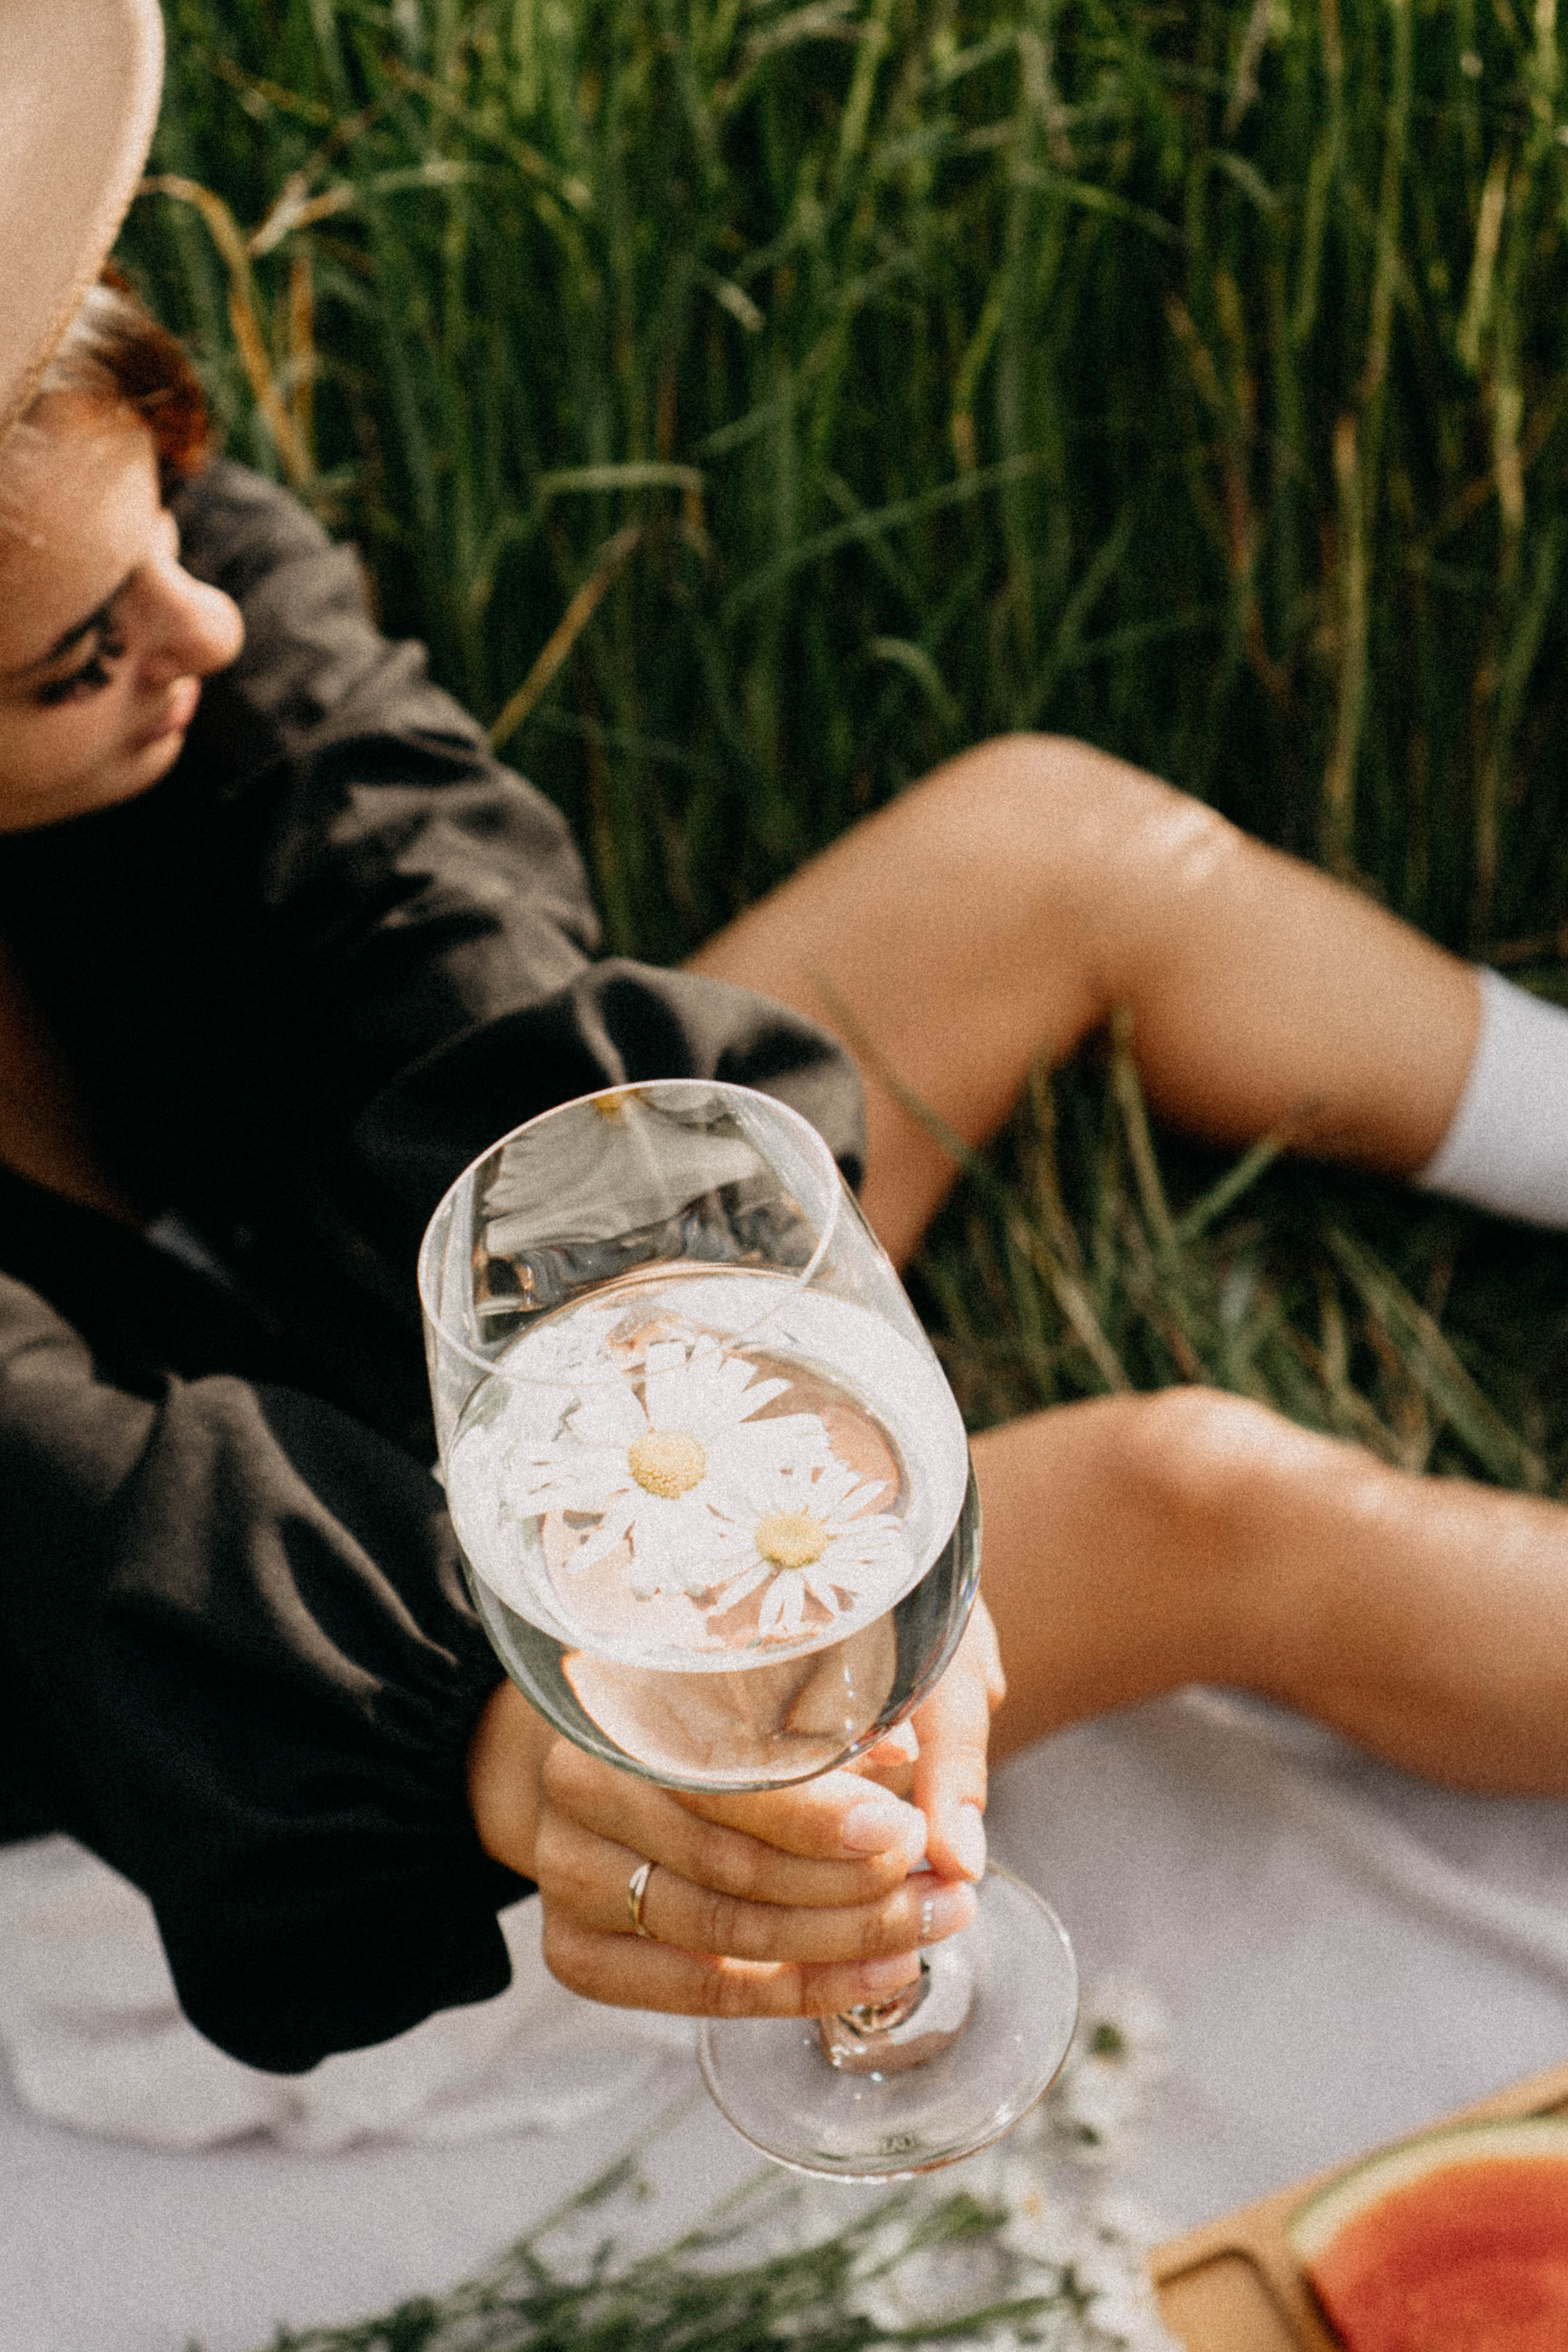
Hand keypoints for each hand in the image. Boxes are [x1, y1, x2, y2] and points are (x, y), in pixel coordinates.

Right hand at [465, 1596, 1003, 2016]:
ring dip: (842, 1943)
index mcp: (616, 1706)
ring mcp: (567, 1877)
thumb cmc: (709, 1712)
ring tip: (927, 1931)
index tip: (903, 1831)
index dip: (818, 1815)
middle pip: (731, 1866)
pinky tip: (872, 1977)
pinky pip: (698, 1991)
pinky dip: (795, 1990)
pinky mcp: (575, 1951)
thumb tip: (910, 1754)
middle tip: (942, 1892)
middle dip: (853, 1888)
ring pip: (723, 1932)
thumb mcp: (768, 1688)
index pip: (723, 1781)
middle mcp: (577, 1790)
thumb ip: (831, 1716)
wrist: (611, 1766)